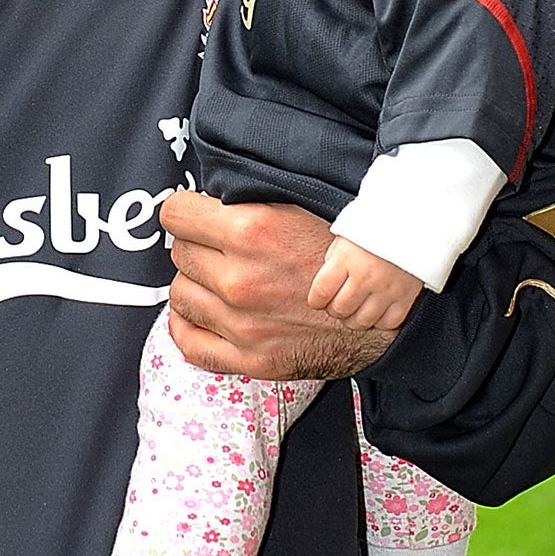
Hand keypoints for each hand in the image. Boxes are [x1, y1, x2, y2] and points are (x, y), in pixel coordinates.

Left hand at [160, 191, 393, 381]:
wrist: (378, 312)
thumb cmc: (342, 257)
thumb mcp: (298, 208)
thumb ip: (249, 203)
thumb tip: (207, 197)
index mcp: (252, 230)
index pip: (176, 214)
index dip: (184, 211)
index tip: (190, 216)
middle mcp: (240, 278)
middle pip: (180, 253)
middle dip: (195, 246)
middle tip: (216, 247)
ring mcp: (241, 324)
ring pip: (180, 294)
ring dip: (193, 283)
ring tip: (215, 277)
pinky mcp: (249, 358)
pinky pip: (190, 342)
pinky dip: (186, 325)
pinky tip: (198, 311)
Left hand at [307, 236, 420, 332]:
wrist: (414, 220)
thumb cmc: (376, 226)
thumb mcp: (347, 235)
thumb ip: (334, 261)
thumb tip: (326, 288)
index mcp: (347, 258)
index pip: (321, 291)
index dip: (315, 300)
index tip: (317, 300)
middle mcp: (366, 276)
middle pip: (340, 309)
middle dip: (334, 309)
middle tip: (337, 302)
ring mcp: (387, 288)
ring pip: (362, 321)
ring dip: (354, 319)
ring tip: (355, 308)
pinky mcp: (406, 297)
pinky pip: (388, 323)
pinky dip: (379, 321)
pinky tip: (376, 310)